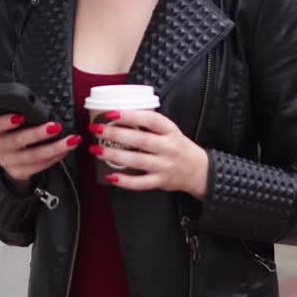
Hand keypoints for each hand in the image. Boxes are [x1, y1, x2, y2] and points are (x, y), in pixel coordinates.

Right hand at [0, 115, 80, 189]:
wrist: (11, 155)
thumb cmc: (16, 130)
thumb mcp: (14, 118)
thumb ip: (21, 111)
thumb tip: (39, 104)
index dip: (4, 122)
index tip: (20, 117)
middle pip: (16, 141)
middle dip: (37, 134)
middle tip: (55, 127)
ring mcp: (7, 161)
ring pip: (31, 156)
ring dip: (53, 148)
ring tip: (70, 140)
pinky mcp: (18, 172)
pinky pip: (38, 167)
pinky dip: (54, 158)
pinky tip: (65, 150)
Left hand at [88, 110, 210, 198]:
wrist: (199, 171)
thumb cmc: (178, 146)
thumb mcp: (170, 130)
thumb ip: (150, 123)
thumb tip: (118, 113)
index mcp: (170, 130)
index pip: (150, 119)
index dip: (130, 115)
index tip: (111, 113)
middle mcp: (168, 147)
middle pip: (140, 139)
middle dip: (116, 134)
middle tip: (96, 129)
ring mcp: (165, 166)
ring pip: (137, 160)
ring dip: (114, 155)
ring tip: (96, 149)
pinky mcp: (161, 182)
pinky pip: (141, 183)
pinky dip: (124, 181)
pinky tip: (110, 176)